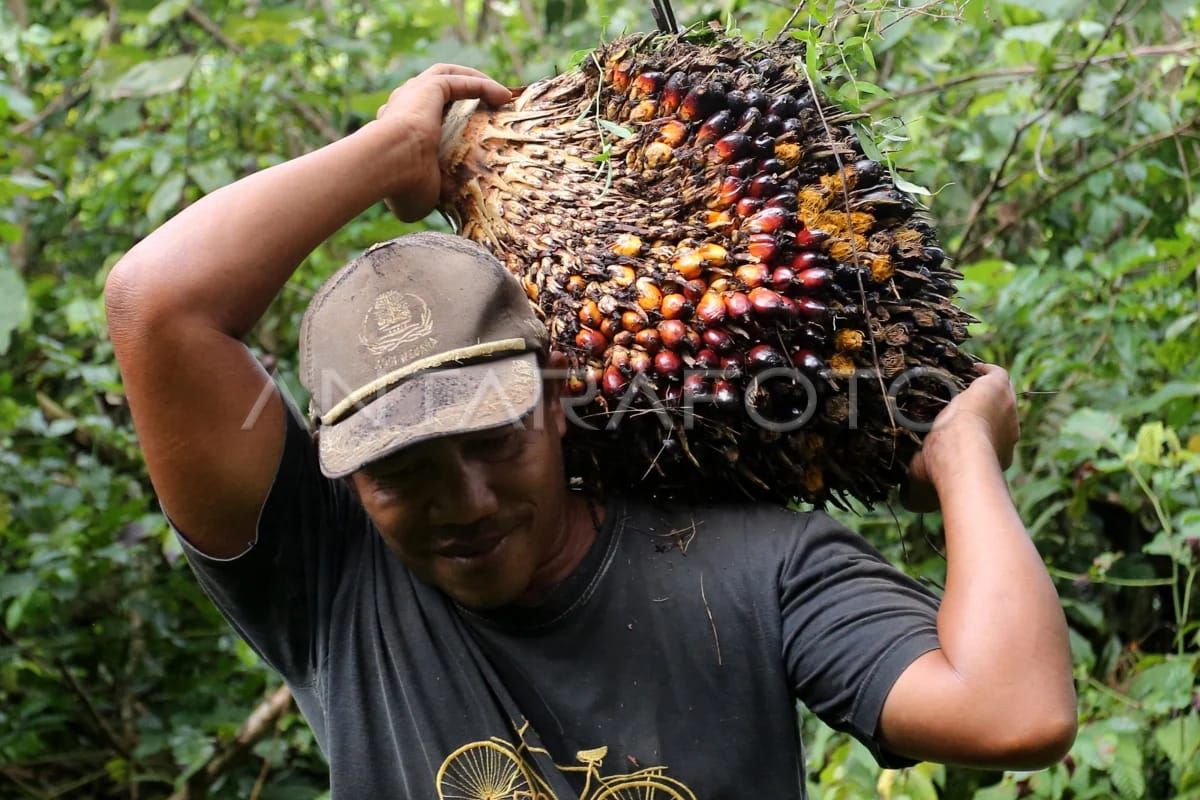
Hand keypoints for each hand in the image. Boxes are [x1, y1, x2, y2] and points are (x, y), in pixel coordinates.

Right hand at [372, 64, 511, 221]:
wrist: (387, 164)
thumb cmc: (401, 187)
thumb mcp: (417, 199)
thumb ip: (429, 195)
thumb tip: (444, 210)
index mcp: (393, 132)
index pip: (416, 119)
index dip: (442, 122)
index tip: (466, 133)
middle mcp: (401, 107)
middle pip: (432, 91)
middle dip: (460, 93)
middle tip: (488, 106)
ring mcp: (413, 93)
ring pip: (447, 76)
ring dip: (475, 82)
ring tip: (501, 95)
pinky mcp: (430, 87)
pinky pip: (462, 81)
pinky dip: (484, 85)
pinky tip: (504, 95)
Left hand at [902, 363, 1019, 511]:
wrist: (961, 453)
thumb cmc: (943, 474)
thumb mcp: (922, 492)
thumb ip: (916, 498)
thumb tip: (909, 504)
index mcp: (994, 458)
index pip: (983, 446)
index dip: (967, 441)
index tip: (948, 436)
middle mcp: (1007, 435)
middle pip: (993, 421)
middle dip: (975, 417)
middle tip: (949, 410)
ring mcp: (1007, 411)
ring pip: (997, 399)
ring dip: (978, 393)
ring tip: (954, 386)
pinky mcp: (1000, 388)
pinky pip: (996, 375)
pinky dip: (983, 370)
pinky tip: (967, 367)